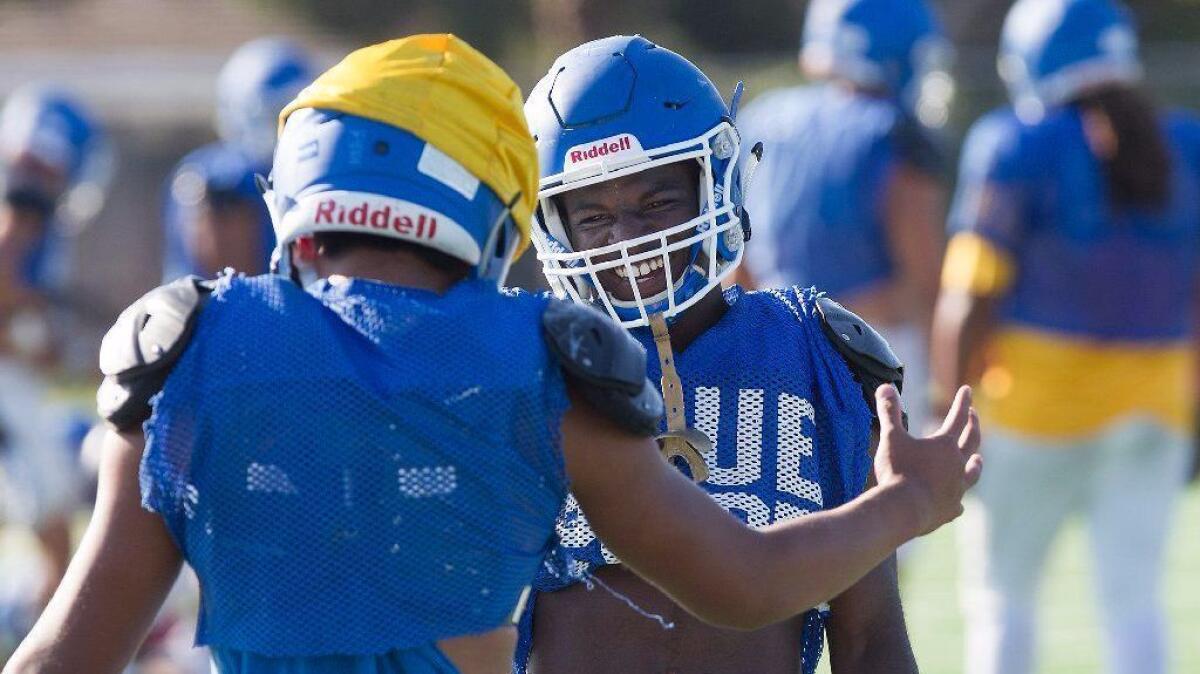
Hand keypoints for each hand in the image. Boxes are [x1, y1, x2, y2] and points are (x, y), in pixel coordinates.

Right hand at [873, 384, 981, 536]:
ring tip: (978, 459)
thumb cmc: (897, 471)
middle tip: (974, 416)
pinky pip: (958, 503)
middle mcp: (957, 464)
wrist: (903, 509)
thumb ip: (890, 412)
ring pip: (972, 473)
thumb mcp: (891, 438)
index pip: (957, 417)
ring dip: (976, 464)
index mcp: (944, 445)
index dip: (962, 402)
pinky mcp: (950, 510)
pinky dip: (958, 499)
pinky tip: (958, 503)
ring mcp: (957, 489)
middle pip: (971, 441)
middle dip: (973, 426)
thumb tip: (886, 386)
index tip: (967, 390)